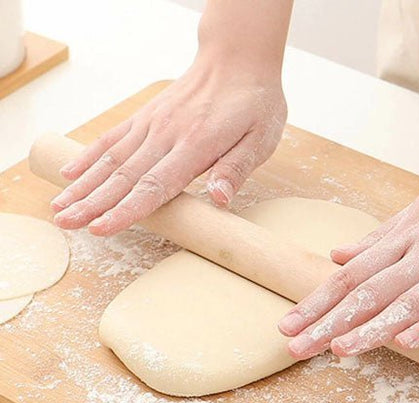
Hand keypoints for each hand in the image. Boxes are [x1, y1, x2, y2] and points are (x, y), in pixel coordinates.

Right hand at [51, 58, 286, 234]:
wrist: (237, 58)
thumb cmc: (253, 101)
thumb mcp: (260, 139)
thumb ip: (235, 169)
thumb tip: (218, 199)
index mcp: (195, 146)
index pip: (154, 186)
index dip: (126, 210)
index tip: (100, 228)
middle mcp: (167, 135)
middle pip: (123, 176)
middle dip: (92, 203)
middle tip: (65, 224)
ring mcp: (152, 124)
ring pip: (111, 159)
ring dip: (83, 185)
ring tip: (60, 206)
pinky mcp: (147, 117)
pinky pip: (113, 138)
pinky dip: (89, 156)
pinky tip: (71, 172)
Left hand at [278, 159, 418, 358]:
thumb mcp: (417, 211)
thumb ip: (378, 239)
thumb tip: (337, 256)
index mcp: (403, 236)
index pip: (350, 275)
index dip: (317, 301)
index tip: (289, 324)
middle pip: (370, 291)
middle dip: (330, 321)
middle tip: (297, 346)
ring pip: (410, 301)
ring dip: (373, 328)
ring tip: (339, 349)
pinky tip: (408, 342)